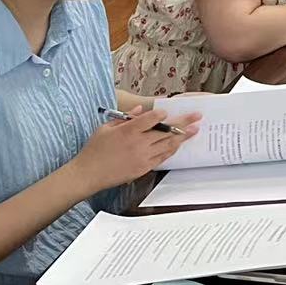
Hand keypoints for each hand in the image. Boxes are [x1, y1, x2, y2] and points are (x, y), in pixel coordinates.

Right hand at [71, 109, 201, 191]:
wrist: (88, 174)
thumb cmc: (94, 150)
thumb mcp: (105, 128)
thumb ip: (125, 118)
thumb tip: (140, 110)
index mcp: (128, 131)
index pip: (152, 118)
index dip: (162, 114)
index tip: (168, 111)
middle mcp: (138, 144)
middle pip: (166, 131)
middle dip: (184, 123)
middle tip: (197, 116)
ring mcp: (142, 157)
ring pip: (168, 145)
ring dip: (183, 137)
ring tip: (195, 130)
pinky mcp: (143, 168)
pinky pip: (162, 158)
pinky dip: (171, 150)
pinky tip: (178, 145)